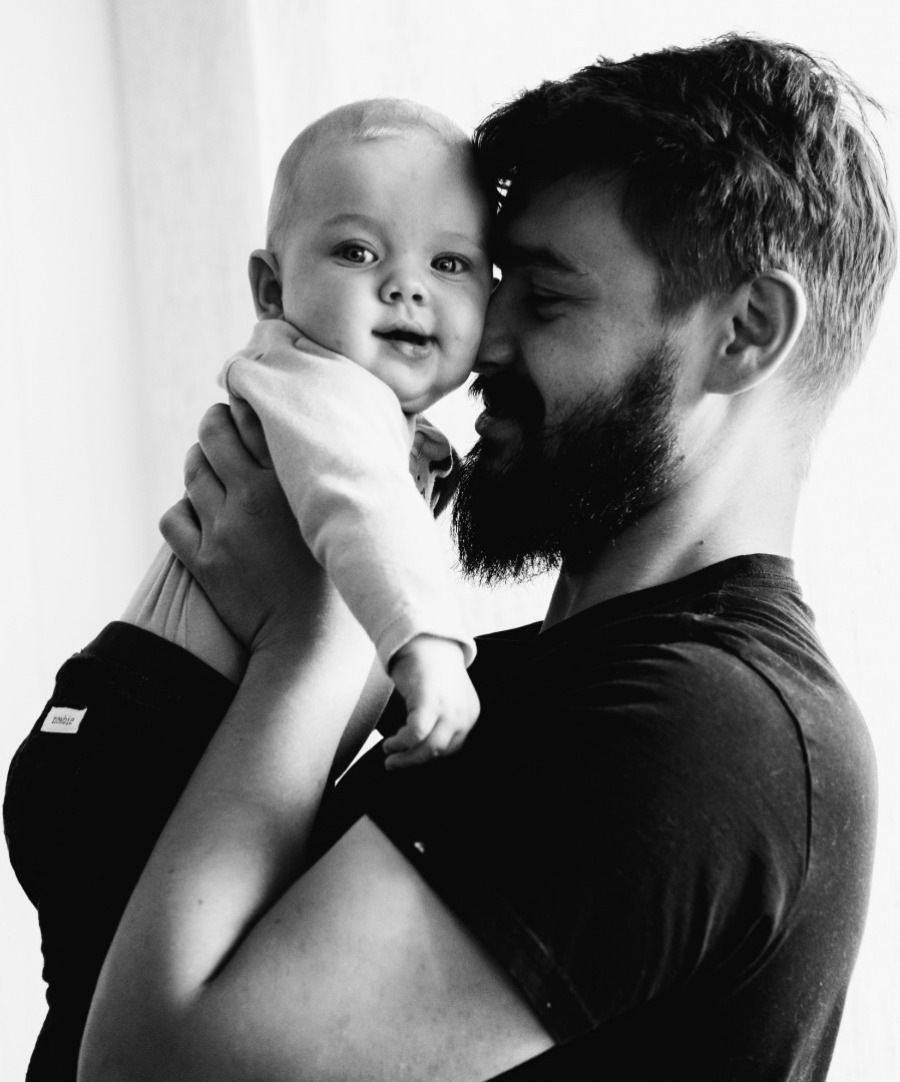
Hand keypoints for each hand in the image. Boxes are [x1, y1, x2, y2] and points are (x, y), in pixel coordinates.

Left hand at [160, 403, 330, 653]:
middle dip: (214, 423)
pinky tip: (199, 515)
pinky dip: (182, 511)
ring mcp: (224, 529)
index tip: (255, 406)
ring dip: (197, 462)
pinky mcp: (203, 561)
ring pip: (191, 470)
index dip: (250, 404)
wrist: (312, 646)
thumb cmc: (345, 584)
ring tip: (209, 466)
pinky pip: (174, 517)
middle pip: (213, 432)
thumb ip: (349, 483)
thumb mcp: (350, 523)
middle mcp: (253, 497)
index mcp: (293, 483)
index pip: (257, 416)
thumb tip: (369, 448)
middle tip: (222, 427)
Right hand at [381, 635, 479, 768]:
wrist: (424, 638)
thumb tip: (415, 749)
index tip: (410, 758)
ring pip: (429, 749)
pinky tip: (389, 743)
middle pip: (440, 752)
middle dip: (414, 762)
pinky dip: (401, 742)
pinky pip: (416, 734)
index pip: (452, 748)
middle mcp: (464, 714)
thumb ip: (436, 720)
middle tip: (394, 765)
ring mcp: (449, 709)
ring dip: (406, 758)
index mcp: (470, 714)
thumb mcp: (442, 698)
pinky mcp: (431, 702)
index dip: (428, 757)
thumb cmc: (428, 667)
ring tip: (389, 755)